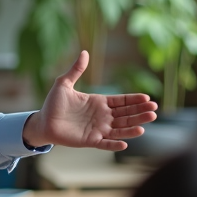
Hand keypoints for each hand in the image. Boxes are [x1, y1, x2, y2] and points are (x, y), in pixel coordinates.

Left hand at [23, 51, 157, 151]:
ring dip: (132, 128)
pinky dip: (114, 144)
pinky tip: (125, 144)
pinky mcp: (90, 140)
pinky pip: (105, 143)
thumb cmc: (53, 103)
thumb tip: (85, 52)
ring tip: (145, 126)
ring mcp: (98, 129)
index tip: (147, 98)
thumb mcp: (64, 83)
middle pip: (126, 115)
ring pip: (120, 129)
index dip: (134, 100)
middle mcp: (102, 116)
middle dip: (140, 113)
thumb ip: (76, 70)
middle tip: (154, 110)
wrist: (42, 121)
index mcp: (99, 102)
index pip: (121, 101)